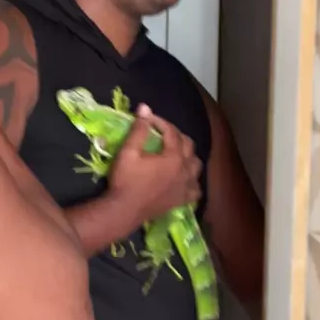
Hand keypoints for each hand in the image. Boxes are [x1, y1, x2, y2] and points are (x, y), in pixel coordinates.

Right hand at [108, 104, 201, 221]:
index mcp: (174, 157)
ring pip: (196, 166)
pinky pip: (196, 189)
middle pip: (188, 146)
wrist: (124, 211)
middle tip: (161, 134)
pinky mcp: (182, 200)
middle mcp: (185, 170)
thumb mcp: (129, 151)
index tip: (149, 119)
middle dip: (176, 136)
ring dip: (188, 156)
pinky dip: (192, 181)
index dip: (161, 122)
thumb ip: (140, 129)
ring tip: (176, 154)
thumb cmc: (126, 180)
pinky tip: (185, 179)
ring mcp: (186, 187)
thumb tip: (145, 108)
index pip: (172, 132)